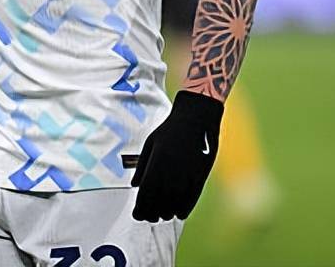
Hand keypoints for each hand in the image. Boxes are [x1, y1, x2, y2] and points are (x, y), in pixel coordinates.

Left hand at [131, 90, 223, 221]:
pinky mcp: (200, 176)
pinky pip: (191, 199)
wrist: (196, 117)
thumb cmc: (171, 129)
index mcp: (157, 161)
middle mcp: (172, 170)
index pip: (146, 193)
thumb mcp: (151, 142)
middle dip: (151, 213)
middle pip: (159, 202)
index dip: (140, 207)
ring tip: (161, 215)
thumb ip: (142, 165)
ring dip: (166, 213)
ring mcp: (187, 174)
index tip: (137, 214)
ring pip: (174, 203)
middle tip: (147, 217)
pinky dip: (183, 209)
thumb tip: (134, 185)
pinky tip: (178, 214)